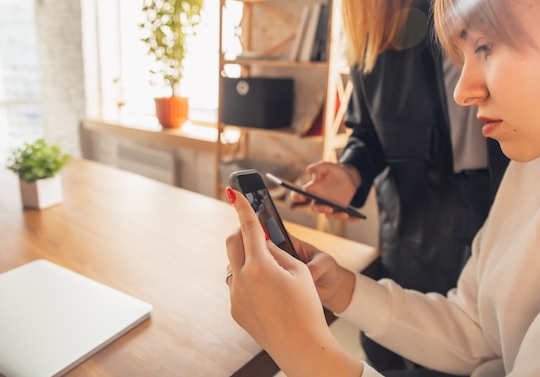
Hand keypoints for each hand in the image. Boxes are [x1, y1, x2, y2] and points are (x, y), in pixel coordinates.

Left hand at [225, 188, 361, 376]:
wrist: (302, 346)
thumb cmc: (306, 306)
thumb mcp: (298, 270)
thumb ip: (277, 252)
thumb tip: (261, 243)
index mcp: (260, 265)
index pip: (247, 227)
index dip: (241, 207)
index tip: (233, 193)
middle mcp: (241, 279)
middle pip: (232, 242)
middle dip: (241, 232)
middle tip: (255, 233)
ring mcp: (235, 295)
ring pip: (234, 264)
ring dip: (247, 259)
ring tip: (270, 273)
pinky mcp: (234, 309)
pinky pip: (237, 285)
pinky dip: (248, 279)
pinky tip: (267, 294)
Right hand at [290, 162, 360, 219]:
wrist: (348, 176)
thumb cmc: (333, 171)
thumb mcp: (325, 166)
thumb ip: (316, 168)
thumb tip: (313, 177)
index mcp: (311, 190)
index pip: (298, 196)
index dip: (297, 197)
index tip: (302, 197)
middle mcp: (318, 201)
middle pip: (315, 208)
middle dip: (321, 209)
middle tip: (329, 207)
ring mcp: (328, 206)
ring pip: (329, 215)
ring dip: (336, 215)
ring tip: (345, 214)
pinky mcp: (339, 210)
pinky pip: (343, 216)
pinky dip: (350, 218)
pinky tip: (357, 218)